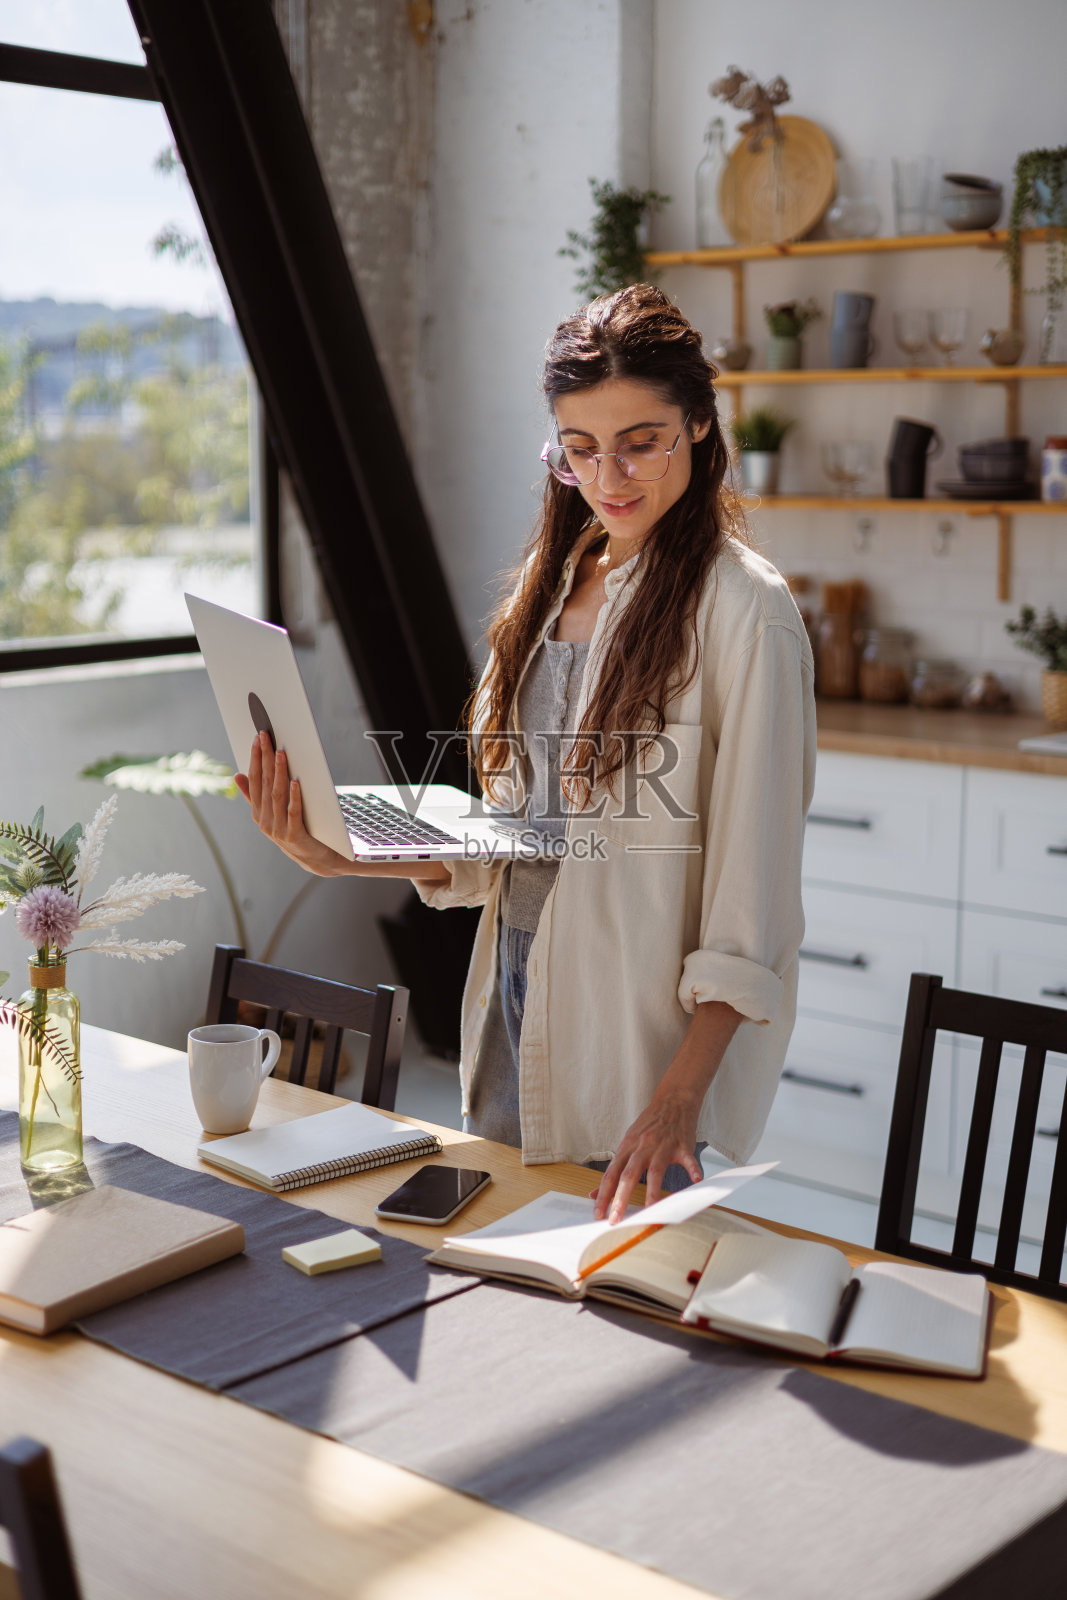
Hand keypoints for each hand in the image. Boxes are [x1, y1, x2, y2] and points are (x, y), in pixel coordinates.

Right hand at [235, 731, 355, 877]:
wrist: (313, 859)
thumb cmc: (295, 831)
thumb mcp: (272, 813)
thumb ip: (254, 796)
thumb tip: (237, 775)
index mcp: (258, 813)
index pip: (254, 781)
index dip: (255, 759)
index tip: (257, 739)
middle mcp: (265, 821)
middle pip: (264, 784)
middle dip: (265, 758)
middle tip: (266, 737)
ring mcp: (278, 830)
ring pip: (277, 795)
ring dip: (279, 772)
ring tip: (280, 753)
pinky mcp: (294, 836)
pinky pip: (293, 812)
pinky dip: (294, 796)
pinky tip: (296, 781)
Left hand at [591, 1088, 702, 1222]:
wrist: (672, 1101)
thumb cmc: (649, 1125)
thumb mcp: (627, 1143)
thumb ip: (614, 1169)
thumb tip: (595, 1193)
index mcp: (627, 1148)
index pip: (611, 1175)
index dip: (604, 1195)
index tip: (598, 1214)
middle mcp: (642, 1148)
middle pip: (629, 1175)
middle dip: (621, 1198)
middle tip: (615, 1219)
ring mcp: (663, 1146)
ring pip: (655, 1170)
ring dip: (653, 1191)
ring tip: (651, 1211)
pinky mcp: (682, 1146)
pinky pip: (688, 1159)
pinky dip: (693, 1169)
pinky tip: (696, 1180)